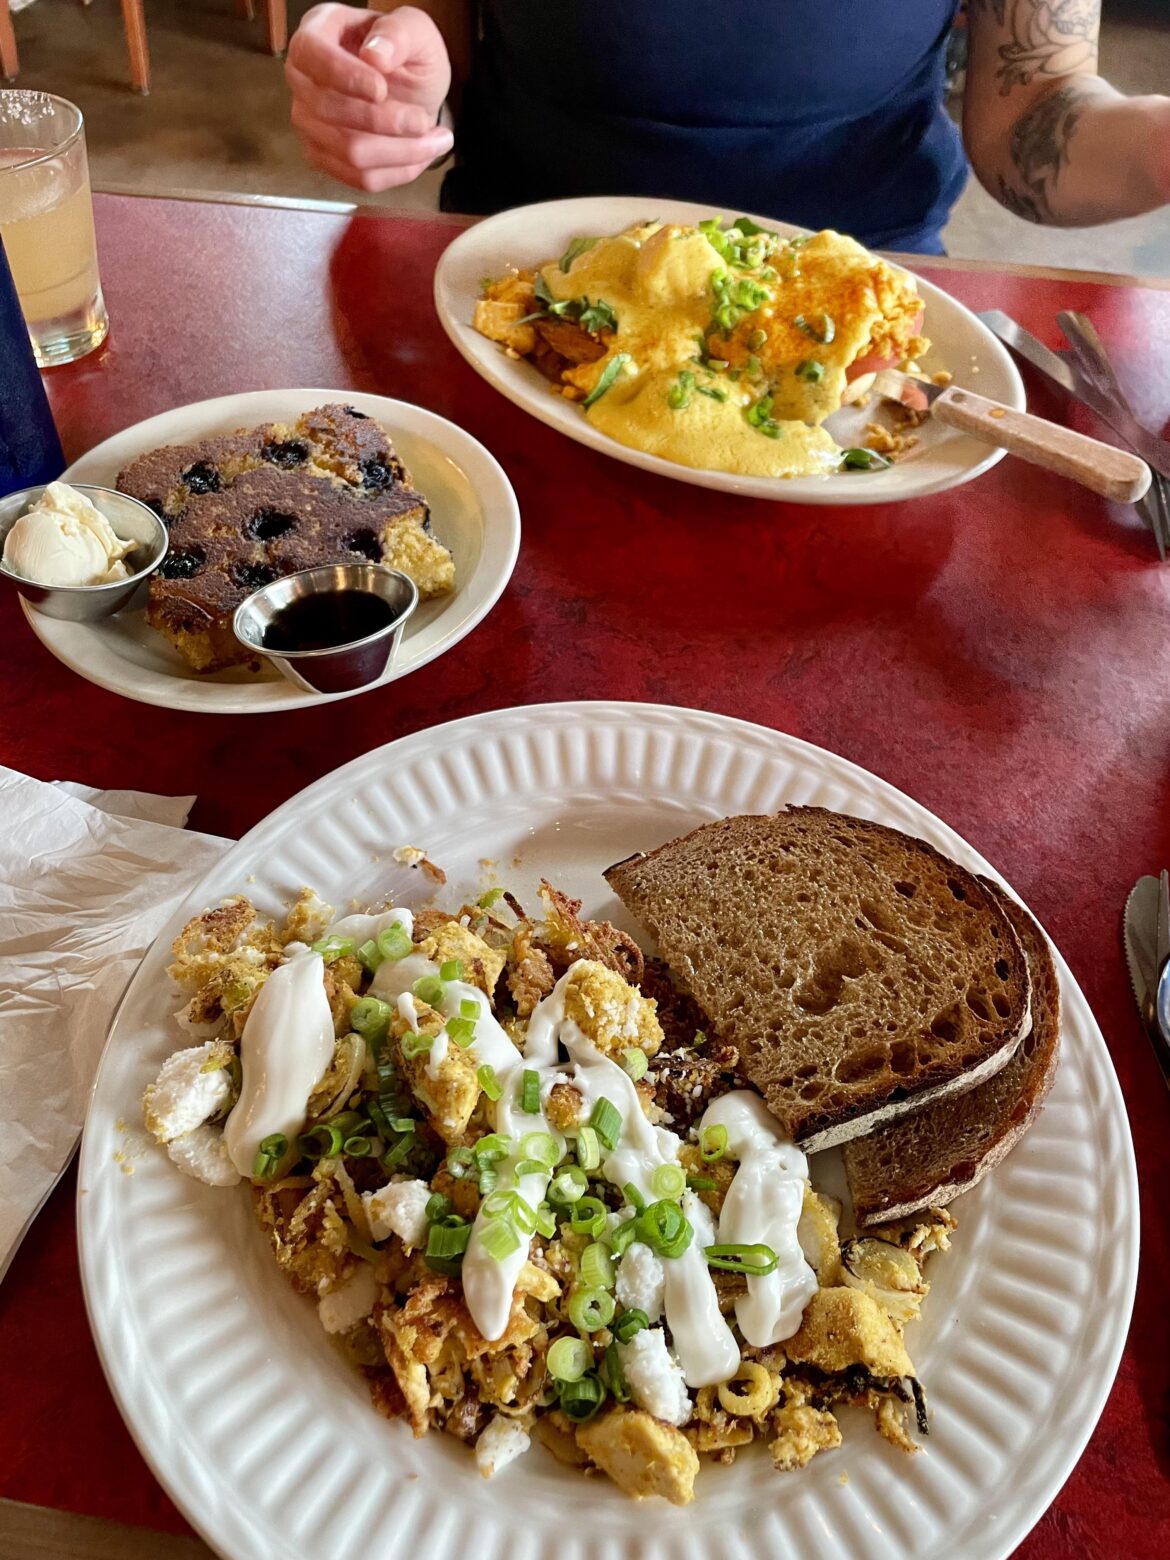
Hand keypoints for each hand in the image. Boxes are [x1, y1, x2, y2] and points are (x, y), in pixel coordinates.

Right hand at [287, 4, 453, 192]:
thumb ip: (397, 33)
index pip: (310, 54)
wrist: (409, 88)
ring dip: (401, 152)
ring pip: (350, 153)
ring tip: (435, 139)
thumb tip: (375, 57)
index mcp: (317, 33)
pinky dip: (398, 172)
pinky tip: (420, 154)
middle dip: (387, 123)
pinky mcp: (324, 156)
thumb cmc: (405, 54)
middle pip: (330, 112)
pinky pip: (360, 178)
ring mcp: (308, 121)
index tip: (381, 89)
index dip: (343, 76)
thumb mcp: (413, 30)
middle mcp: (302, 78)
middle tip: (424, 120)